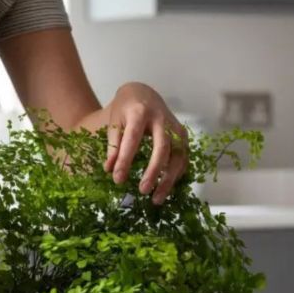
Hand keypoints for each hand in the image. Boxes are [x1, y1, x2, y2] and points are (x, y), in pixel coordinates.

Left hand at [103, 83, 188, 204]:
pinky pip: (184, 157)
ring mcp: (175, 127)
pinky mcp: (183, 134)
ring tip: (156, 199)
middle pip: (162, 148)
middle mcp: (162, 119)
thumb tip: (109, 170)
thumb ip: (112, 145)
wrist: (142, 94)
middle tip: (142, 191)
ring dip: (169, 179)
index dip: (125, 160)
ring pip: (178, 155)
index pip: (132, 139)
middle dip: (153, 171)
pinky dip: (177, 174)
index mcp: (140, 113)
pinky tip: (167, 188)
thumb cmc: (125, 110)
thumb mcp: (114, 122)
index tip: (118, 179)